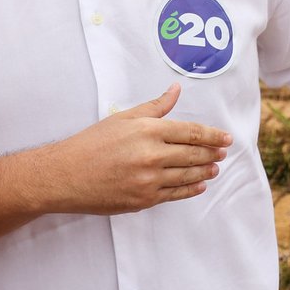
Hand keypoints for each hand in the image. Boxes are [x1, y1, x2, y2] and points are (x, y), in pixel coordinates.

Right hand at [30, 83, 231, 214]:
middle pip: (194, 154)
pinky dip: (190, 189)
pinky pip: (174, 194)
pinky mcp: (142, 200)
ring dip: (205, 171)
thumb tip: (176, 89)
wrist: (64, 176)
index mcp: (149, 131)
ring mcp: (148, 180)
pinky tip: (199, 185)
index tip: (226, 138)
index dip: (213, 136)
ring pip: (187, 176)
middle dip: (212, 153)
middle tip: (223, 153)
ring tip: (215, 168)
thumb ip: (155, 107)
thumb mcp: (123, 118)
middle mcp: (152, 156)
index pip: (192, 132)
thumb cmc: (92, 143)